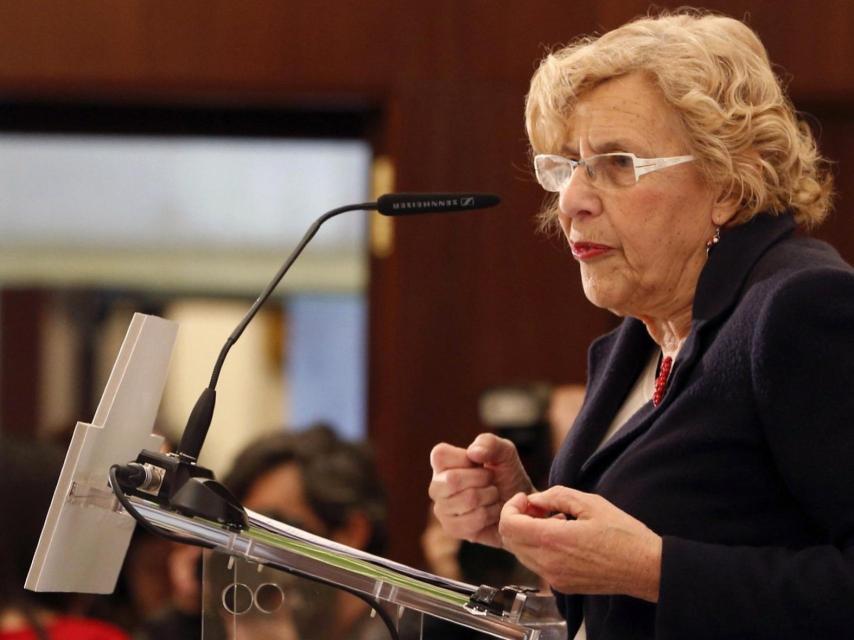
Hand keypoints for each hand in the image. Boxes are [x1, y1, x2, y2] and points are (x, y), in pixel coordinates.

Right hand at [429, 433, 532, 547]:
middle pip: (452, 479)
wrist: (520, 506)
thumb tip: (473, 453)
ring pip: (467, 500)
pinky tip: (491, 513)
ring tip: (493, 497)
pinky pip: (472, 521)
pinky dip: (489, 515)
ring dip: (490, 497)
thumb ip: (490, 443)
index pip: (440, 456)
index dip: (466, 460)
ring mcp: (442, 509)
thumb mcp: (505, 453)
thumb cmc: (508, 476)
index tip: (480, 464)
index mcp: (442, 463)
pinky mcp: (452, 529)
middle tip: (491, 482)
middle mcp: (437, 486)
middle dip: (483, 479)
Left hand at [498, 486, 661, 601]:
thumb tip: (534, 499)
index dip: (511, 507)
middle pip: (510, 540)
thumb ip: (556, 496)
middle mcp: (548, 563)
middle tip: (538, 507)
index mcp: (553, 540)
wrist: (646, 569)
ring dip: (527, 533)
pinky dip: (538, 547)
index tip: (526, 498)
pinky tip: (561, 536)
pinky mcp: (562, 585)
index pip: (508, 525)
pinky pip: (536, 564)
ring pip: (521, 553)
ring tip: (553, 520)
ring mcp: (554, 578)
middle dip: (517, 518)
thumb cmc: (624, 535)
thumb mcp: (591, 503)